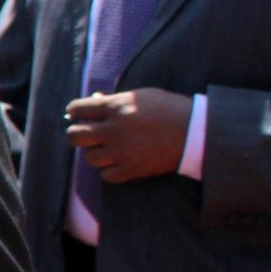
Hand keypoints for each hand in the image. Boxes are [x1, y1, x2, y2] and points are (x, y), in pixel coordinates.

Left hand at [64, 88, 189, 183]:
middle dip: (77, 134)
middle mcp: (113, 129)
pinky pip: (106, 175)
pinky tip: (119, 161)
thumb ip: (115, 100)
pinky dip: (109, 170)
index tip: (79, 114)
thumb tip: (94, 101)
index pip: (76, 109)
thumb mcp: (141, 96)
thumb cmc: (169, 108)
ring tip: (109, 148)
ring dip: (96, 152)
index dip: (75, 111)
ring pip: (89, 157)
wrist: (196, 131)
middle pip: (74, 136)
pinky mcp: (131, 169)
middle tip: (88, 134)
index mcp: (115, 107)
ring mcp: (121, 151)